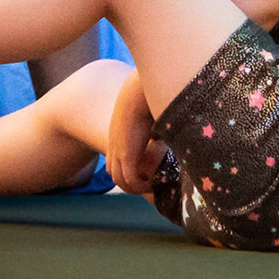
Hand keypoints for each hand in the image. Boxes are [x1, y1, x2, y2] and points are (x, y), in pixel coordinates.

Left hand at [106, 69, 164, 195]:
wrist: (139, 91)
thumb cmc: (148, 95)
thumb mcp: (149, 113)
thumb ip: (153, 125)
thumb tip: (164, 132)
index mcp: (118, 134)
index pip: (115, 159)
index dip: (128, 169)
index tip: (145, 172)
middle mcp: (114, 143)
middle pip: (114, 172)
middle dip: (129, 183)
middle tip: (147, 185)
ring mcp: (118, 150)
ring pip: (119, 180)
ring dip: (134, 187)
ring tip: (151, 187)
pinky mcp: (127, 155)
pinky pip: (130, 180)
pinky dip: (140, 186)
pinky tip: (153, 184)